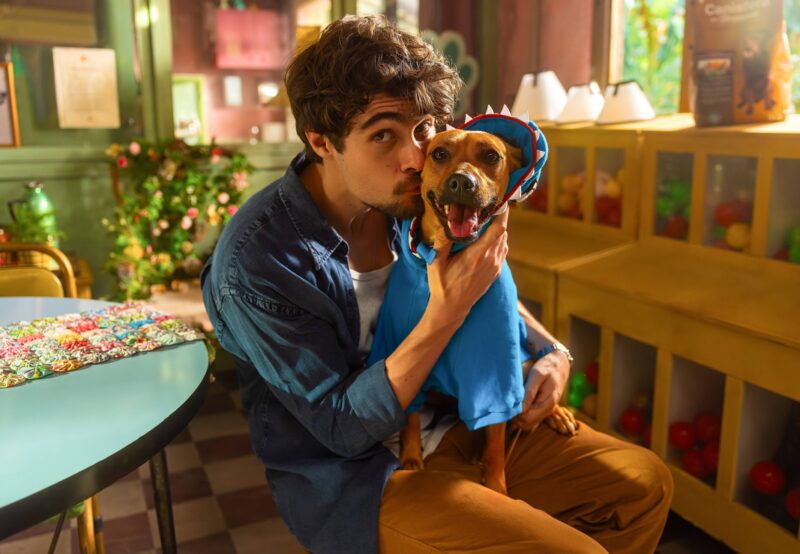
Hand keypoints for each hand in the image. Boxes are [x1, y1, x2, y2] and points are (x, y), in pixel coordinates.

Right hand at [426, 211, 507, 326]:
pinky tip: (486, 239)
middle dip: (497, 218)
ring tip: (485, 222)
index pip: (498, 229)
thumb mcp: (435, 264)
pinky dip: (498, 241)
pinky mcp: (496, 272)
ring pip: (504, 240)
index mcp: (477, 255)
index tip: (496, 201)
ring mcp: (495, 266)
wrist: (452, 309)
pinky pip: (502, 250)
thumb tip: (444, 223)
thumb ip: (441, 243)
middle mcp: (490, 259)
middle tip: (486, 208)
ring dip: (497, 230)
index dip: (501, 213)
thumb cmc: (441, 285)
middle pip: (503, 231)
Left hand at [512, 350, 569, 431]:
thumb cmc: (547, 367)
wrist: (560, 364)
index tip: (508, 403)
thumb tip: (521, 409)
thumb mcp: (537, 375)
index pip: (527, 420)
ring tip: (513, 401)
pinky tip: (519, 401)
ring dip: (518, 415)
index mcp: (548, 403)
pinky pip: (531, 417)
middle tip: (508, 402)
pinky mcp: (543, 408)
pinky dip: (522, 413)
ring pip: (528, 422)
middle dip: (515, 416)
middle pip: (526, 424)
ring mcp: (546, 410)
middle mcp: (548, 410)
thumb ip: (529, 392)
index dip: (515, 414)